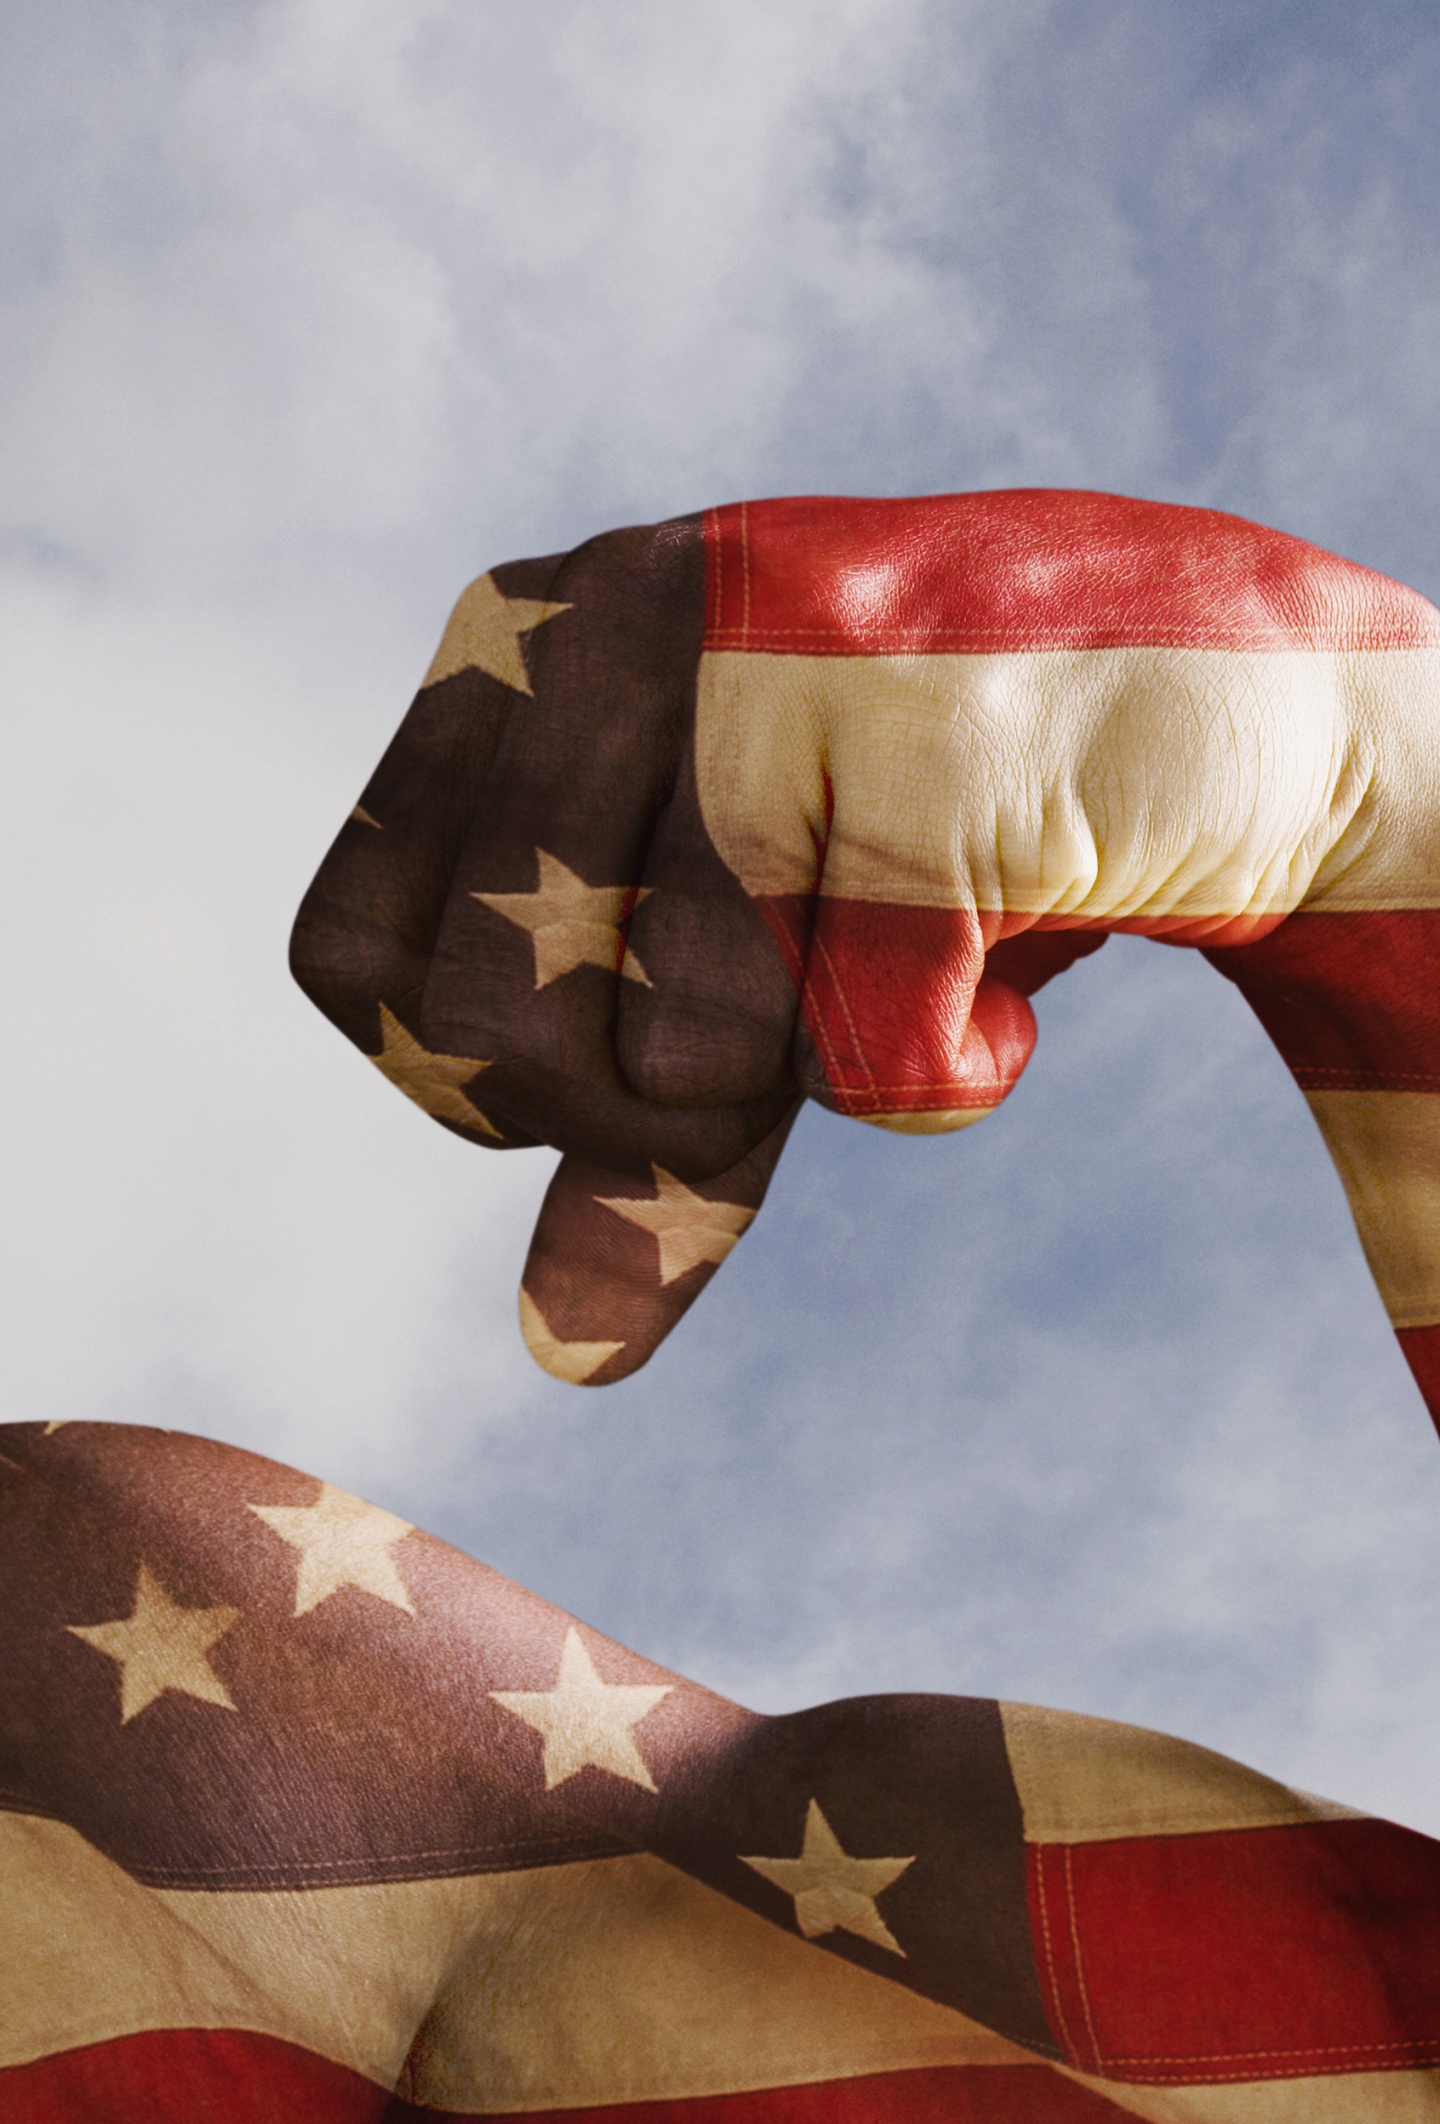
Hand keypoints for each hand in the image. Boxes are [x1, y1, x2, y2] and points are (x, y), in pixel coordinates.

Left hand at [291, 491, 1439, 1384]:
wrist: (1219, 706)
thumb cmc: (936, 838)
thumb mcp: (742, 984)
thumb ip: (631, 1148)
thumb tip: (559, 1355)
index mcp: (510, 646)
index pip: (346, 960)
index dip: (463, 1079)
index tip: (606, 1058)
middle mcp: (605, 616)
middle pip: (479, 1032)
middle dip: (629, 1114)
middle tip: (759, 1044)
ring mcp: (759, 663)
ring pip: (662, 1055)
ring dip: (800, 1083)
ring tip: (893, 970)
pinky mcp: (922, 742)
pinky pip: (862, 1062)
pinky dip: (949, 1076)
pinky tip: (1005, 970)